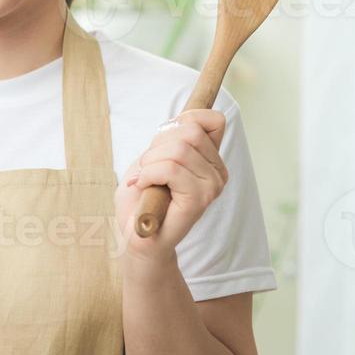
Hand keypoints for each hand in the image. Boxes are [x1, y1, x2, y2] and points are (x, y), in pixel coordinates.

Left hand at [114, 109, 228, 259]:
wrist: (135, 234)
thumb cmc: (142, 196)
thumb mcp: (154, 155)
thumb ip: (172, 137)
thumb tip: (180, 121)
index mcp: (212, 160)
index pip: (214, 120)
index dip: (182, 121)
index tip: (162, 144)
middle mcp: (218, 174)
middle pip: (190, 131)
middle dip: (157, 145)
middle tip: (147, 167)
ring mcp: (212, 188)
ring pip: (178, 150)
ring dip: (149, 162)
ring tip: (145, 180)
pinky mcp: (199, 201)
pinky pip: (170, 169)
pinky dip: (148, 174)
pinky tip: (143, 187)